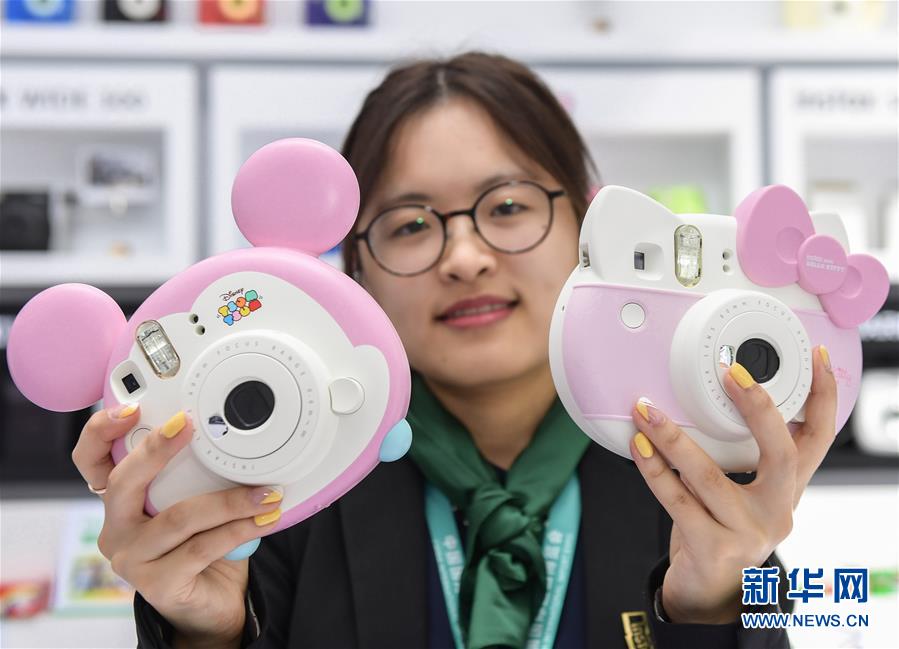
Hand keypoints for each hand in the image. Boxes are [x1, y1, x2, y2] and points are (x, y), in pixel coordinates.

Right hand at [71, 405, 283, 643]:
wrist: (213, 604)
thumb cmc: (203, 546)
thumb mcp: (193, 501)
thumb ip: (196, 475)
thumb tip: (235, 438)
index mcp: (119, 502)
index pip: (91, 461)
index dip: (101, 432)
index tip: (131, 409)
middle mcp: (116, 529)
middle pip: (124, 482)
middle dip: (157, 449)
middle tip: (192, 427)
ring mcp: (132, 559)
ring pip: (180, 517)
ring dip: (230, 501)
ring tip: (265, 493)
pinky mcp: (157, 584)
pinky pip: (203, 547)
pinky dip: (240, 529)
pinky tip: (264, 519)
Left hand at [628, 345, 836, 623]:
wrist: (709, 590)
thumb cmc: (721, 528)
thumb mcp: (743, 491)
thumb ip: (737, 454)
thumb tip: (703, 394)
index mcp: (788, 488)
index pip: (818, 438)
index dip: (824, 398)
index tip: (817, 358)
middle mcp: (778, 510)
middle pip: (782, 455)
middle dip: (758, 410)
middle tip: (731, 374)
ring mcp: (747, 533)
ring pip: (710, 477)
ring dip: (673, 439)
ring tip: (647, 411)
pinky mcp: (713, 549)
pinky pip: (677, 502)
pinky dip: (653, 471)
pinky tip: (638, 448)